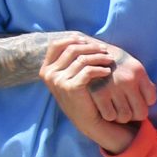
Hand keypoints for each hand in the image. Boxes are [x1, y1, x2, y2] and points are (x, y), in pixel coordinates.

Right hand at [39, 36, 155, 124]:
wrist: (88, 121)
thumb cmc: (82, 95)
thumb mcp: (71, 74)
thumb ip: (69, 58)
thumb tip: (78, 36)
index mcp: (46, 69)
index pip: (56, 44)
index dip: (72, 39)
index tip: (88, 40)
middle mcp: (49, 74)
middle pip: (71, 49)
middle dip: (91, 47)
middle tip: (105, 49)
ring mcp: (58, 81)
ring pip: (82, 59)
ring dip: (99, 57)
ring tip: (110, 60)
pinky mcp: (70, 87)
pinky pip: (88, 70)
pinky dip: (100, 69)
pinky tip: (108, 72)